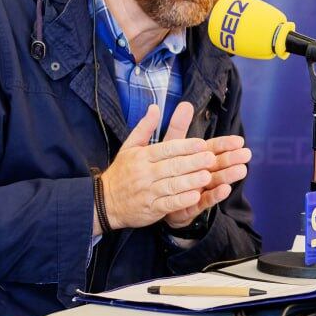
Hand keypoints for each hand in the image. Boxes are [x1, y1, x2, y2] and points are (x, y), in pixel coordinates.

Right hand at [97, 104, 215, 231]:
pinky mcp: (150, 209)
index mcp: (142, 157)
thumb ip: (144, 128)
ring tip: (208, 176)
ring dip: (190, 181)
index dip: (184, 146)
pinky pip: (168, 204)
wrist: (104, 202)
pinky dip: (182, 200)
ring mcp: (147, 192)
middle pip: (171, 166)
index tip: (202, 144)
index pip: (165, 149)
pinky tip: (196, 196)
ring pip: (171, 185)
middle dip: (193, 162)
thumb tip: (155, 107)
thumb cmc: (122, 172)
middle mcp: (144, 173)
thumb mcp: (129, 147)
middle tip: (211, 158)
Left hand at [160, 101, 250, 229]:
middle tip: (246, 154)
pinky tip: (225, 189)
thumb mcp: (168, 146)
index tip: (239, 140)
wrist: (151, 198)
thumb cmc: (163, 170)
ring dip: (229, 176)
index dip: (225, 144)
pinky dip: (215, 195)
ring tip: (241, 170)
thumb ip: (178, 127)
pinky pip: (205, 200)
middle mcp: (201, 172)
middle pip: (218, 164)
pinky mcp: (193, 205)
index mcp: (197, 156)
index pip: (214, 148)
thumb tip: (185, 104)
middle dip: (232, 159)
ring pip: (216, 180)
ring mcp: (199, 188)